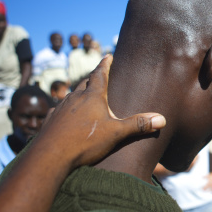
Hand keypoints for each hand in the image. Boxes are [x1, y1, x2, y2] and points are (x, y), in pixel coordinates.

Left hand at [32, 54, 165, 167]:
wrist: (49, 157)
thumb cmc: (84, 142)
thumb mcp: (116, 133)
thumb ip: (138, 125)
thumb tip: (161, 119)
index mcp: (92, 96)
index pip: (99, 74)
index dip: (105, 64)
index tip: (108, 55)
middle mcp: (75, 98)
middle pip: (85, 83)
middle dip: (93, 79)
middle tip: (99, 76)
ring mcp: (60, 108)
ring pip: (72, 96)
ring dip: (79, 94)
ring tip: (85, 97)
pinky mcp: (51, 120)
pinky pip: (60, 110)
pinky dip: (67, 110)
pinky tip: (68, 117)